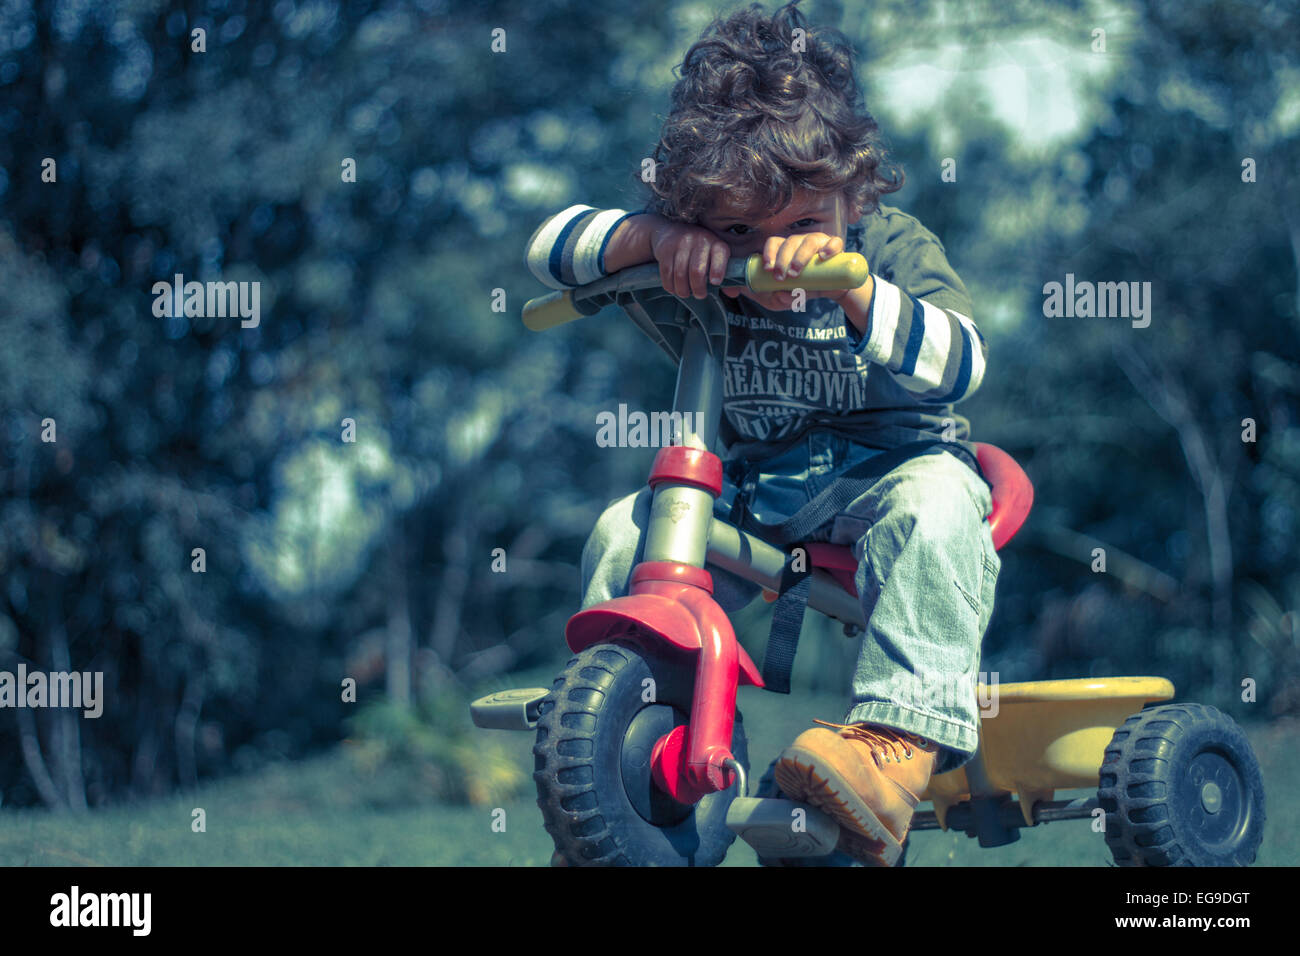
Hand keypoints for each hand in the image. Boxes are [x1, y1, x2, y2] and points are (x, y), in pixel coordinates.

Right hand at [648, 219, 731, 299]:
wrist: (671, 231)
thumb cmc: (699, 250)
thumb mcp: (714, 256)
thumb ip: (724, 273)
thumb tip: (733, 293)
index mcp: (715, 243)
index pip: (719, 255)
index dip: (718, 270)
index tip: (715, 283)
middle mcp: (699, 240)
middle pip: (697, 271)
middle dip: (698, 288)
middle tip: (699, 294)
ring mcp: (680, 243)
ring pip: (680, 274)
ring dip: (682, 290)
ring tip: (685, 293)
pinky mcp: (665, 249)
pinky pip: (666, 273)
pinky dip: (670, 285)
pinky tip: (674, 288)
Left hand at [721, 232, 856, 309]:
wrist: (831, 292)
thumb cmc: (801, 290)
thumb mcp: (778, 296)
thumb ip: (761, 293)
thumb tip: (739, 290)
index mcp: (784, 250)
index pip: (772, 243)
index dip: (769, 253)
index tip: (768, 269)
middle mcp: (799, 243)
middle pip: (788, 241)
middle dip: (783, 257)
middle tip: (782, 276)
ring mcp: (818, 243)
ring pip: (808, 240)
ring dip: (800, 255)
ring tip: (797, 272)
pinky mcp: (836, 248)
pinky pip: (834, 242)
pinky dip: (829, 247)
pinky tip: (824, 256)